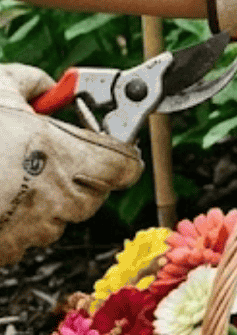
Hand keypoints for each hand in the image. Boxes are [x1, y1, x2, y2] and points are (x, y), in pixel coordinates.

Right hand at [0, 65, 142, 265]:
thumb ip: (34, 83)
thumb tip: (49, 86)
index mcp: (69, 156)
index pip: (126, 167)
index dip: (117, 154)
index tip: (106, 144)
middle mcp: (59, 198)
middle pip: (93, 195)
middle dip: (77, 176)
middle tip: (45, 156)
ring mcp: (33, 230)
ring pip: (57, 218)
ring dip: (43, 199)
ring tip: (6, 174)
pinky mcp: (8, 251)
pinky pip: (25, 237)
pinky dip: (13, 221)